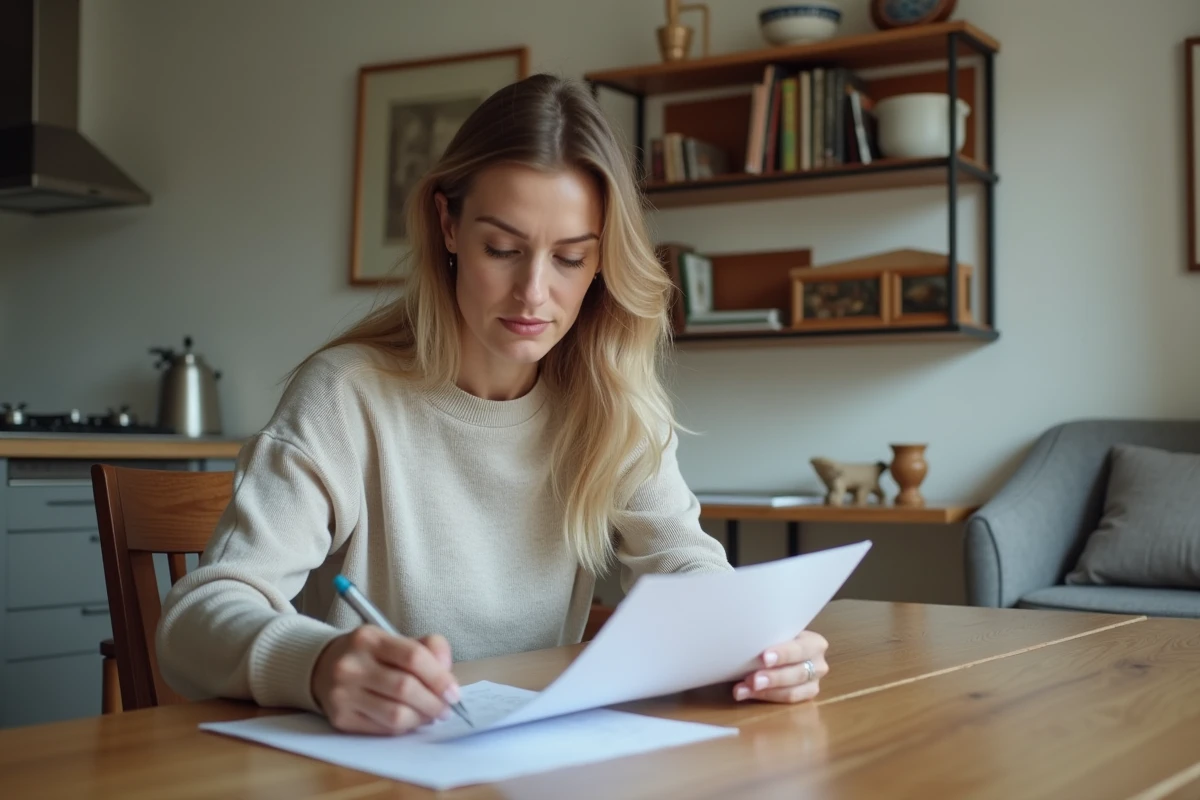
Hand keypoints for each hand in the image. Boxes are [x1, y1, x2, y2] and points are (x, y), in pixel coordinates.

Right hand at [311, 626, 460, 734]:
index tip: (454, 692)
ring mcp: (343, 694)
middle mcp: (352, 665)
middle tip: (446, 709)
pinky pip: (383, 729)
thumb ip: (427, 648)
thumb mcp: (395, 640)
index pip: (413, 657)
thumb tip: (447, 671)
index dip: (439, 677)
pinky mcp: (340, 718)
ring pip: (395, 714)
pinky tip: (410, 720)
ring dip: (421, 718)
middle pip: (405, 688)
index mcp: (370, 638)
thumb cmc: (370, 655)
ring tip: (430, 715)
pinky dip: (404, 727)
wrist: (323, 668)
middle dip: (433, 702)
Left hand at [733, 630, 828, 703]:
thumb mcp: (777, 633)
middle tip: (751, 680)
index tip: (764, 657)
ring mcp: (813, 684)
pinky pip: (784, 702)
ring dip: (764, 691)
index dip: (783, 654)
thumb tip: (746, 639)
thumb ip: (769, 637)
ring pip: (791, 692)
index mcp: (815, 643)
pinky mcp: (804, 698)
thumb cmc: (777, 637)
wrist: (782, 648)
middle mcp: (819, 664)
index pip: (800, 650)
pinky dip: (762, 697)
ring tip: (741, 689)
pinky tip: (744, 693)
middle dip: (773, 678)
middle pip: (798, 674)